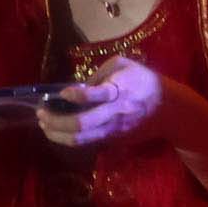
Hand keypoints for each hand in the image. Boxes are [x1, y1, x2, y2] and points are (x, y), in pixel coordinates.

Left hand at [38, 53, 166, 149]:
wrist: (166, 107)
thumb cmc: (142, 80)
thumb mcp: (123, 65)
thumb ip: (99, 74)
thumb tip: (78, 88)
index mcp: (119, 90)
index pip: (96, 95)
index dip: (76, 95)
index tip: (62, 93)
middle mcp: (114, 113)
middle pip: (82, 124)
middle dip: (56, 120)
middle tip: (42, 113)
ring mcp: (112, 129)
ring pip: (80, 138)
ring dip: (56, 133)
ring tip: (44, 123)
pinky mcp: (112, 138)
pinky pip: (85, 141)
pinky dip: (67, 137)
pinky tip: (56, 129)